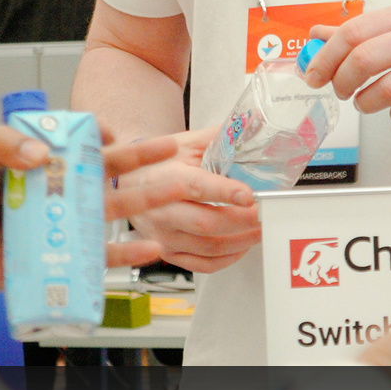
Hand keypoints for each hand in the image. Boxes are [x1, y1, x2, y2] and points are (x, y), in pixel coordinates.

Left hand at [0, 126, 248, 290]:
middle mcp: (56, 191)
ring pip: (112, 210)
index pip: (78, 143)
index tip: (113, 133)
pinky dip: (126, 254)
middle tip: (171, 150)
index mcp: (38, 161)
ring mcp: (61, 223)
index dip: (100, 135)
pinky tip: (151, 249)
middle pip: (106, 173)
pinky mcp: (60, 256)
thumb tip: (40, 152)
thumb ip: (4, 143)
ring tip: (176, 191)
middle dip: (141, 161)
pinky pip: (100, 257)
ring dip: (146, 201)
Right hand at [114, 126, 261, 273]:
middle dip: (242, 221)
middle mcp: (162, 211)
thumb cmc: (159, 165)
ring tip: (260, 229)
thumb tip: (252, 124)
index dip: (225, 192)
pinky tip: (241, 247)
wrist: (127, 186)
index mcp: (167, 179)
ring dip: (241, 241)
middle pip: (207, 223)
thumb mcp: (186, 144)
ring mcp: (164, 235)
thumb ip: (218, 137)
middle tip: (263, 213)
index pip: (197, 187)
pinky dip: (227, 259)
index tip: (249, 195)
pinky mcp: (168, 252)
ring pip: (208, 247)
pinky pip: (202, 265)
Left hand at [302, 2, 390, 126]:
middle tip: (341, 91)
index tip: (313, 75)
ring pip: (390, 89)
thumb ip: (362, 29)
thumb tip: (317, 34)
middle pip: (365, 59)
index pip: (353, 33)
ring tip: (367, 103)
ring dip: (368, 103)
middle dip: (342, 82)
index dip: (326, 58)